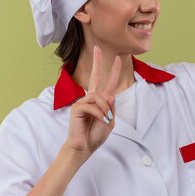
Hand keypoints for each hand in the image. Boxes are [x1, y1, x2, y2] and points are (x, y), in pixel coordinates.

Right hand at [64, 45, 121, 161]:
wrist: (84, 147)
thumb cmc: (96, 135)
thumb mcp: (109, 122)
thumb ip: (111, 108)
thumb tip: (109, 94)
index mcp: (100, 101)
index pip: (108, 83)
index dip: (113, 71)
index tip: (118, 58)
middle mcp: (90, 98)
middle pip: (94, 76)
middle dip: (97, 62)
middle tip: (98, 48)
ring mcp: (82, 101)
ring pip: (98, 97)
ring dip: (105, 109)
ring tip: (104, 120)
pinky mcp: (77, 107)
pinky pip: (91, 106)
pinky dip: (98, 113)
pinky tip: (98, 120)